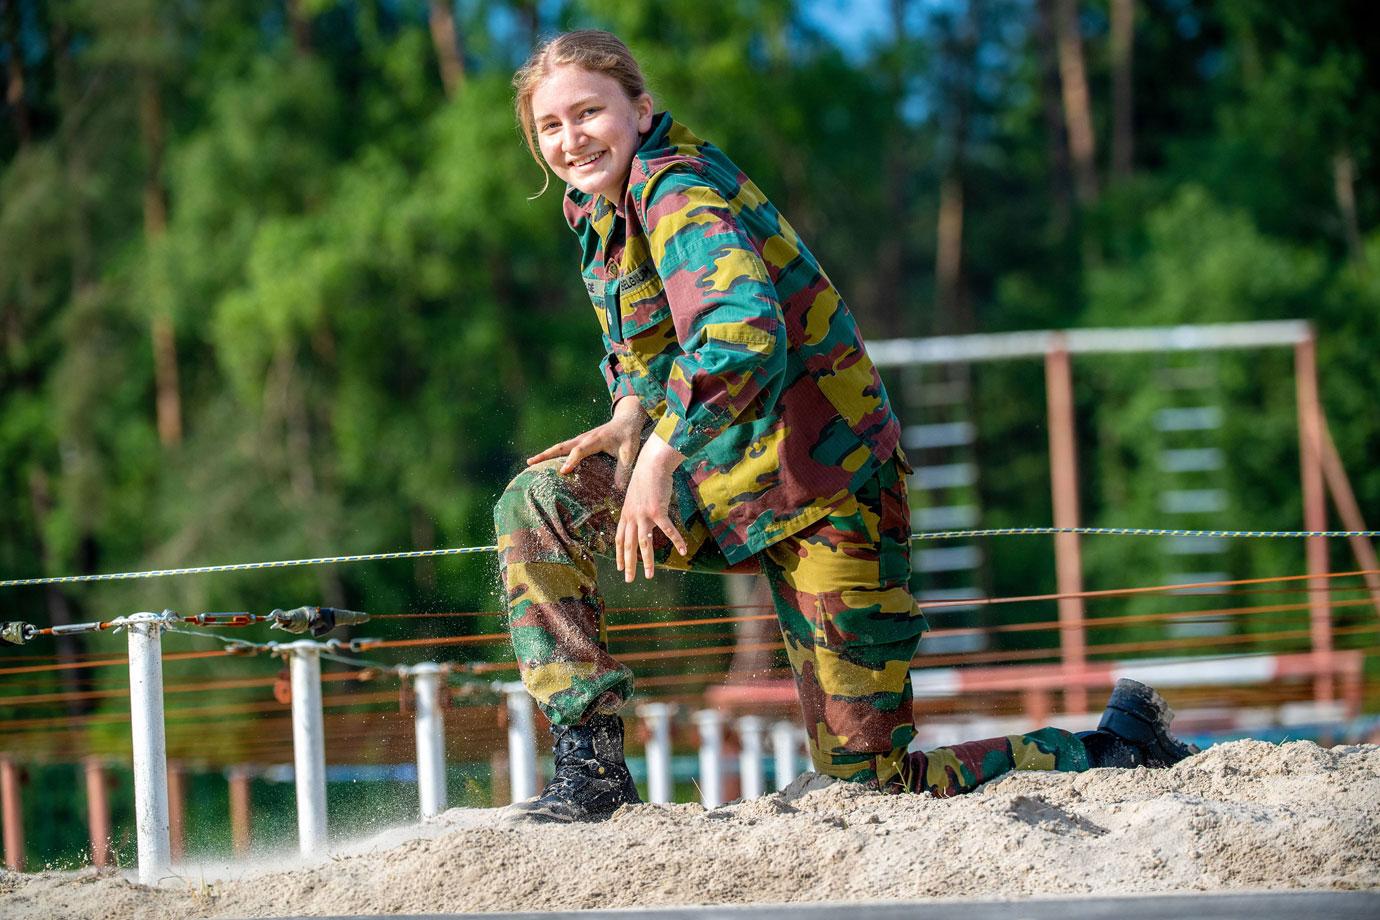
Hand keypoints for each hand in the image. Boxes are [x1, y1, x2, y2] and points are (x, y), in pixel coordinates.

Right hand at [527, 396, 644, 488]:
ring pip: (560, 447)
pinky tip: (545, 464)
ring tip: (529, 463)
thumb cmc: (628, 436)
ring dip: (545, 454)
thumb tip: (619, 490)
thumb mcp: (629, 453)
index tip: (562, 472)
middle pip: (561, 446)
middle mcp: (584, 438)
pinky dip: (553, 454)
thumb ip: (623, 470)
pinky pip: (564, 449)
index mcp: (596, 440)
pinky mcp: (580, 442)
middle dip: (546, 454)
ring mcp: (580, 439)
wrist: (626, 420)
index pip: (580, 451)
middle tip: (529, 462)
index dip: (571, 461)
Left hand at [615, 434, 687, 581]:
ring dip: (647, 561)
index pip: (619, 539)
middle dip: (629, 564)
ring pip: (644, 543)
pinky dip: (676, 540)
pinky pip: (667, 530)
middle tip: (629, 579)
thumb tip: (638, 517)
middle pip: (628, 545)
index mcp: (625, 514)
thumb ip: (634, 509)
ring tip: (649, 575)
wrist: (652, 464)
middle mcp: (632, 517)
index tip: (620, 568)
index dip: (619, 554)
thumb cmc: (645, 478)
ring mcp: (644, 515)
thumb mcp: (634, 495)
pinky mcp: (658, 511)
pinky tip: (683, 551)